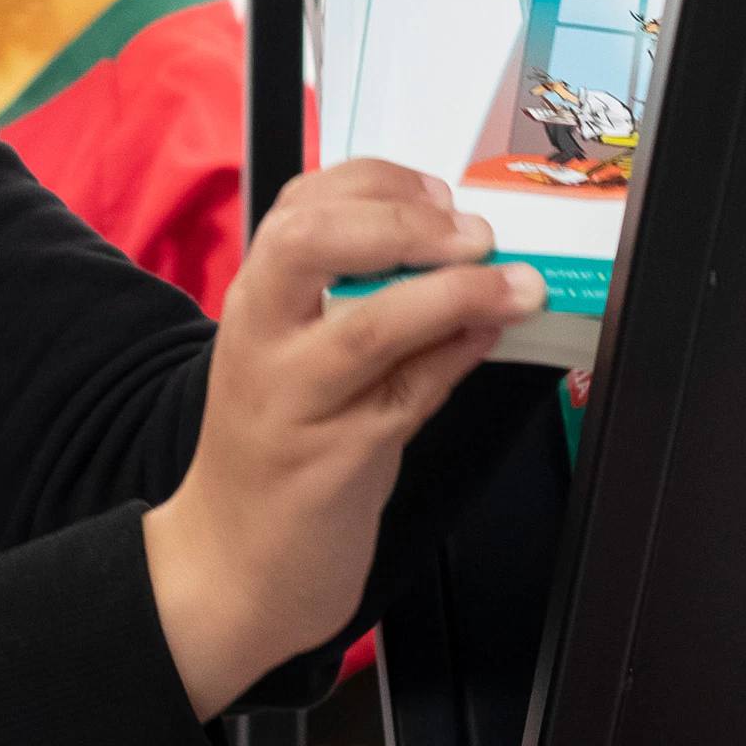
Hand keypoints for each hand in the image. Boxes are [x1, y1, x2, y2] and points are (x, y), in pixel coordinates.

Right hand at [143, 161, 541, 721]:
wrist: (233, 562)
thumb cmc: (278, 449)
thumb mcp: (299, 359)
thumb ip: (363, 302)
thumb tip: (461, 252)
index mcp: (255, 303)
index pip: (301, 205)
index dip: (377, 182)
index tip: (438, 192)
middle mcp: (262, 343)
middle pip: (311, 244)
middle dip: (403, 224)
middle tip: (472, 233)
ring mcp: (294, 403)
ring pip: (369, 326)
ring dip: (454, 294)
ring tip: (513, 285)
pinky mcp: (332, 462)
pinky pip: (407, 397)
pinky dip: (457, 358)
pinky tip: (490, 338)